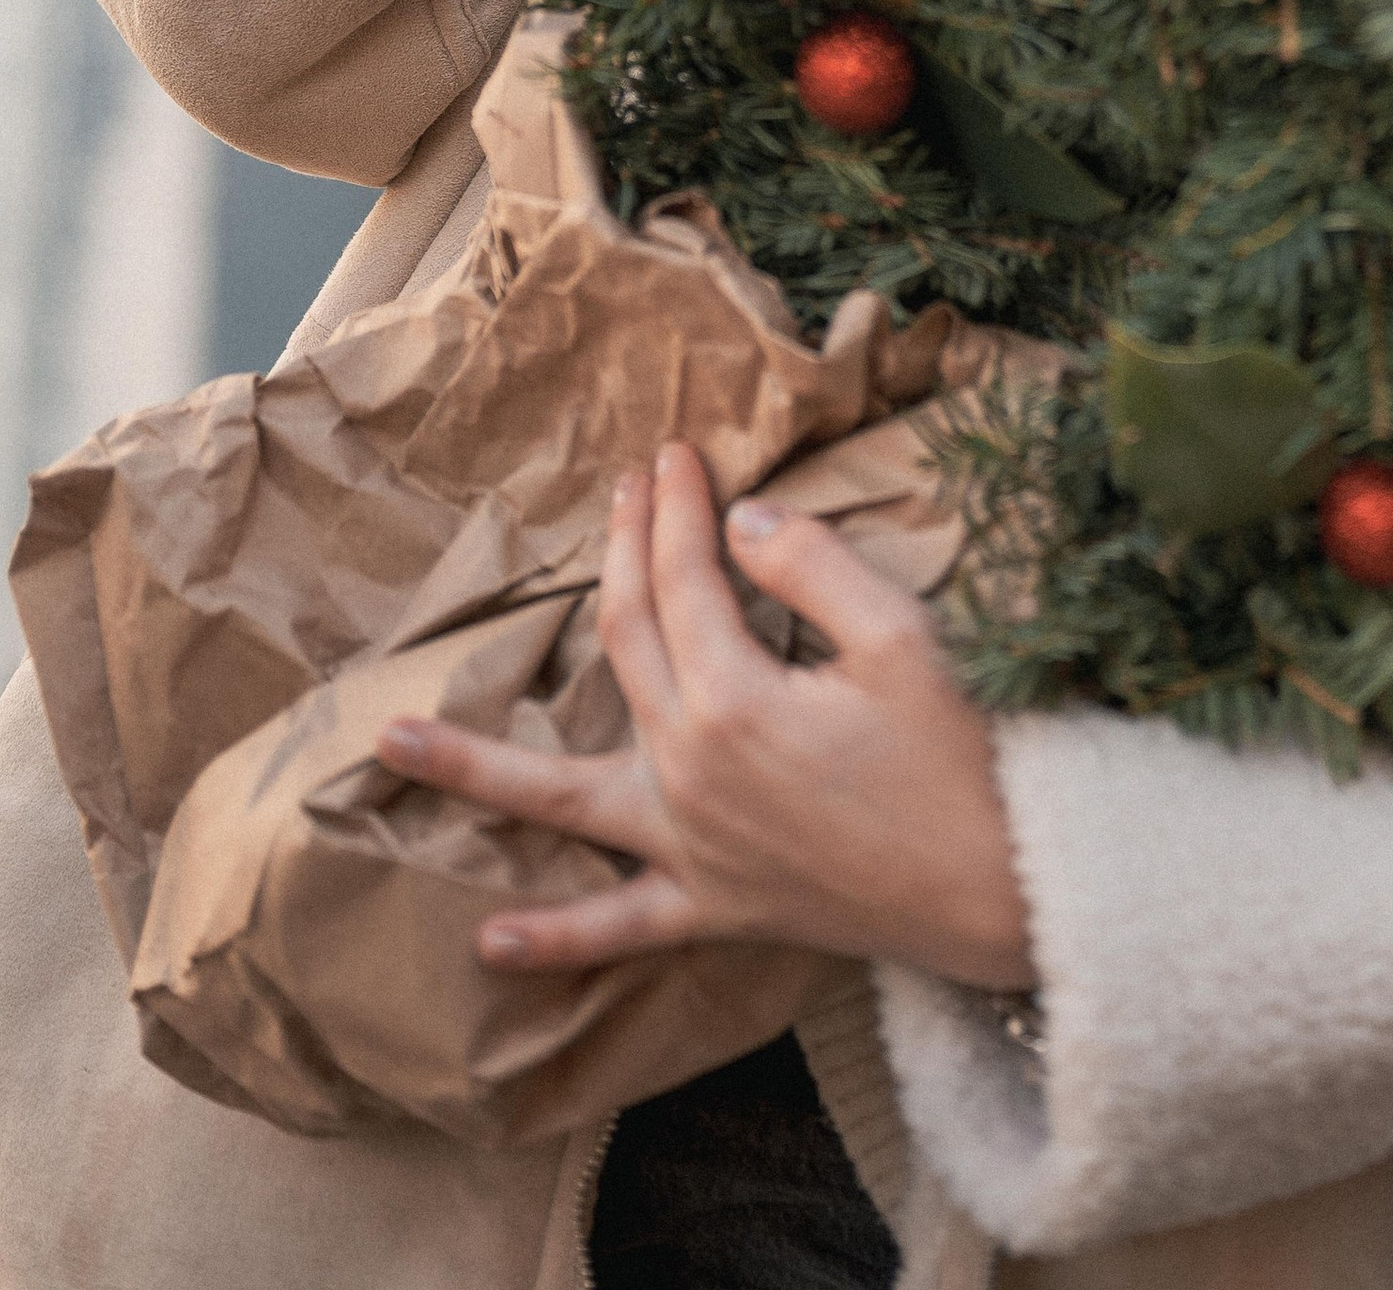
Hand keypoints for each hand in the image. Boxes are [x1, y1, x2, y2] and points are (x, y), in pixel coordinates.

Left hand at [378, 441, 1034, 992]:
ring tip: (391, 743)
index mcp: (735, 698)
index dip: (676, 506)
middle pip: (628, 641)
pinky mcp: (711, 906)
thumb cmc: (963, 760)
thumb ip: (813, 568)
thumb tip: (740, 524)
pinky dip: (552, 938)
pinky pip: (618, 928)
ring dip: (475, 766)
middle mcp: (689, 771)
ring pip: (562, 798)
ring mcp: (690, 847)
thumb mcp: (903, 638)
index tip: (676, 453)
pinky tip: (488, 940)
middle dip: (620, 553)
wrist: (1002, 891)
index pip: (683, 577)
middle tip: (621, 488)